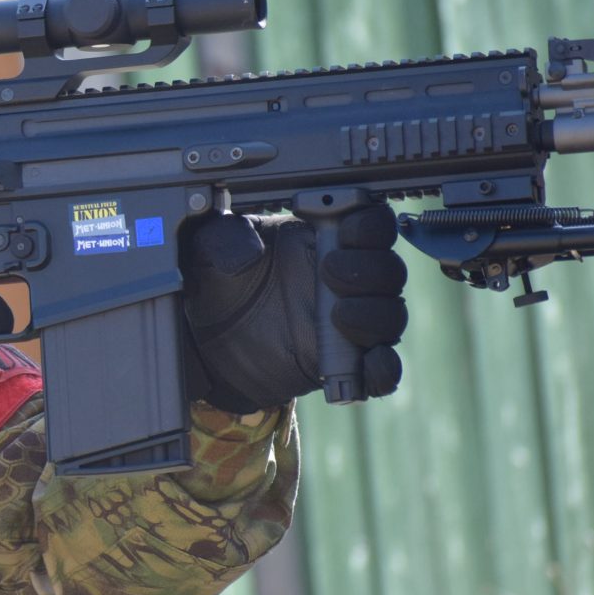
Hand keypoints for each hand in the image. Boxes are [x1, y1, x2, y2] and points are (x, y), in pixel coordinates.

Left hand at [180, 207, 408, 413]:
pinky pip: (381, 368)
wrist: (203, 339)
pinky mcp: (344, 363)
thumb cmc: (215, 283)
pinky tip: (371, 363)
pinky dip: (384, 369)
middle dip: (370, 269)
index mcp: (322, 239)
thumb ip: (226, 238)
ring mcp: (348, 322)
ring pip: (390, 315)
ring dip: (376, 314)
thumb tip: (251, 252)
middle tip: (331, 273)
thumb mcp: (209, 248)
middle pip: (389, 270)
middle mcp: (346, 278)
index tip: (346, 230)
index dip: (370, 226)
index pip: (371, 225)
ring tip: (340, 316)